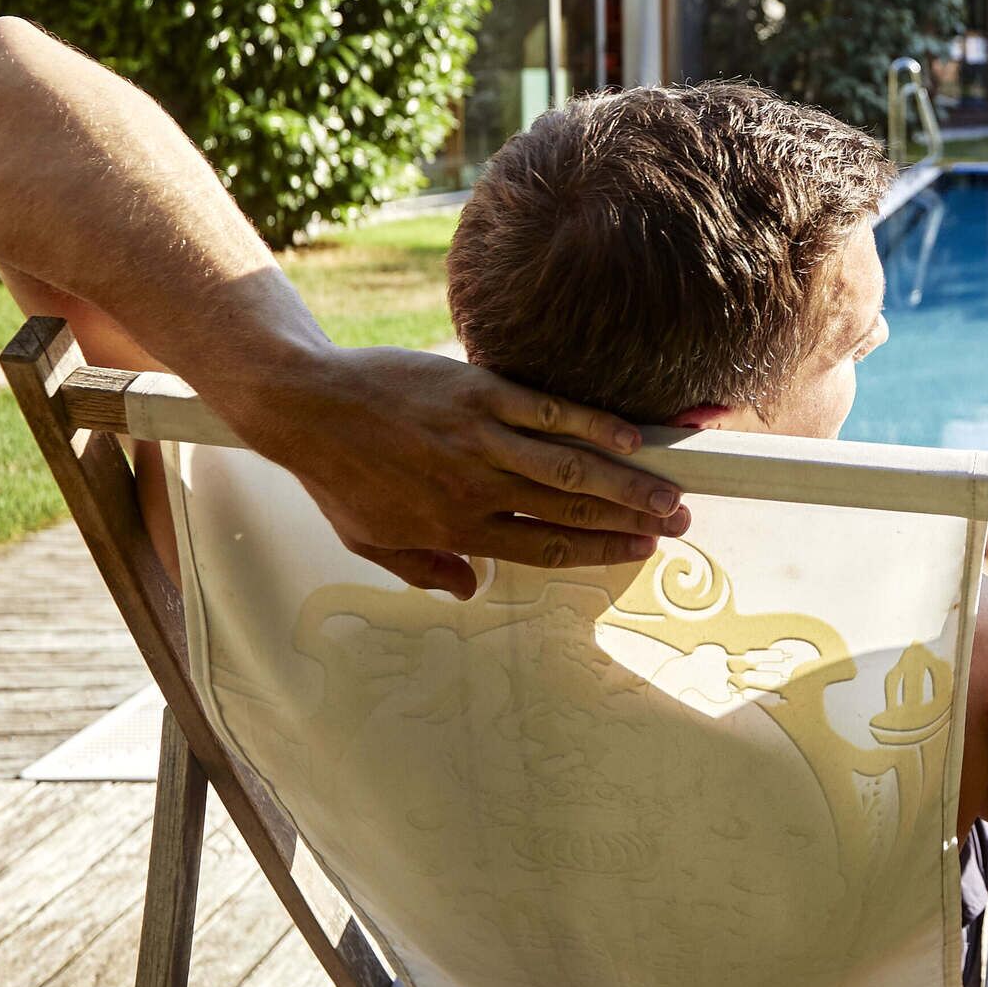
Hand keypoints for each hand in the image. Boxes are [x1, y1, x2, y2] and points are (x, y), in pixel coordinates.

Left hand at [209, 346, 691, 593]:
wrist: (309, 407)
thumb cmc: (337, 475)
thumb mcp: (369, 543)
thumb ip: (423, 570)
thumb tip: (468, 593)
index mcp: (454, 530)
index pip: (544, 547)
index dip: (599, 552)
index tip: (639, 552)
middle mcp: (476, 490)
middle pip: (571, 511)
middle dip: (631, 520)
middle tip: (678, 523)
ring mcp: (481, 440)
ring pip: (570, 468)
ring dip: (627, 482)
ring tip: (672, 491)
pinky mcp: (478, 393)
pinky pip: (547, 413)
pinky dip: (591, 424)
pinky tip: (629, 436)